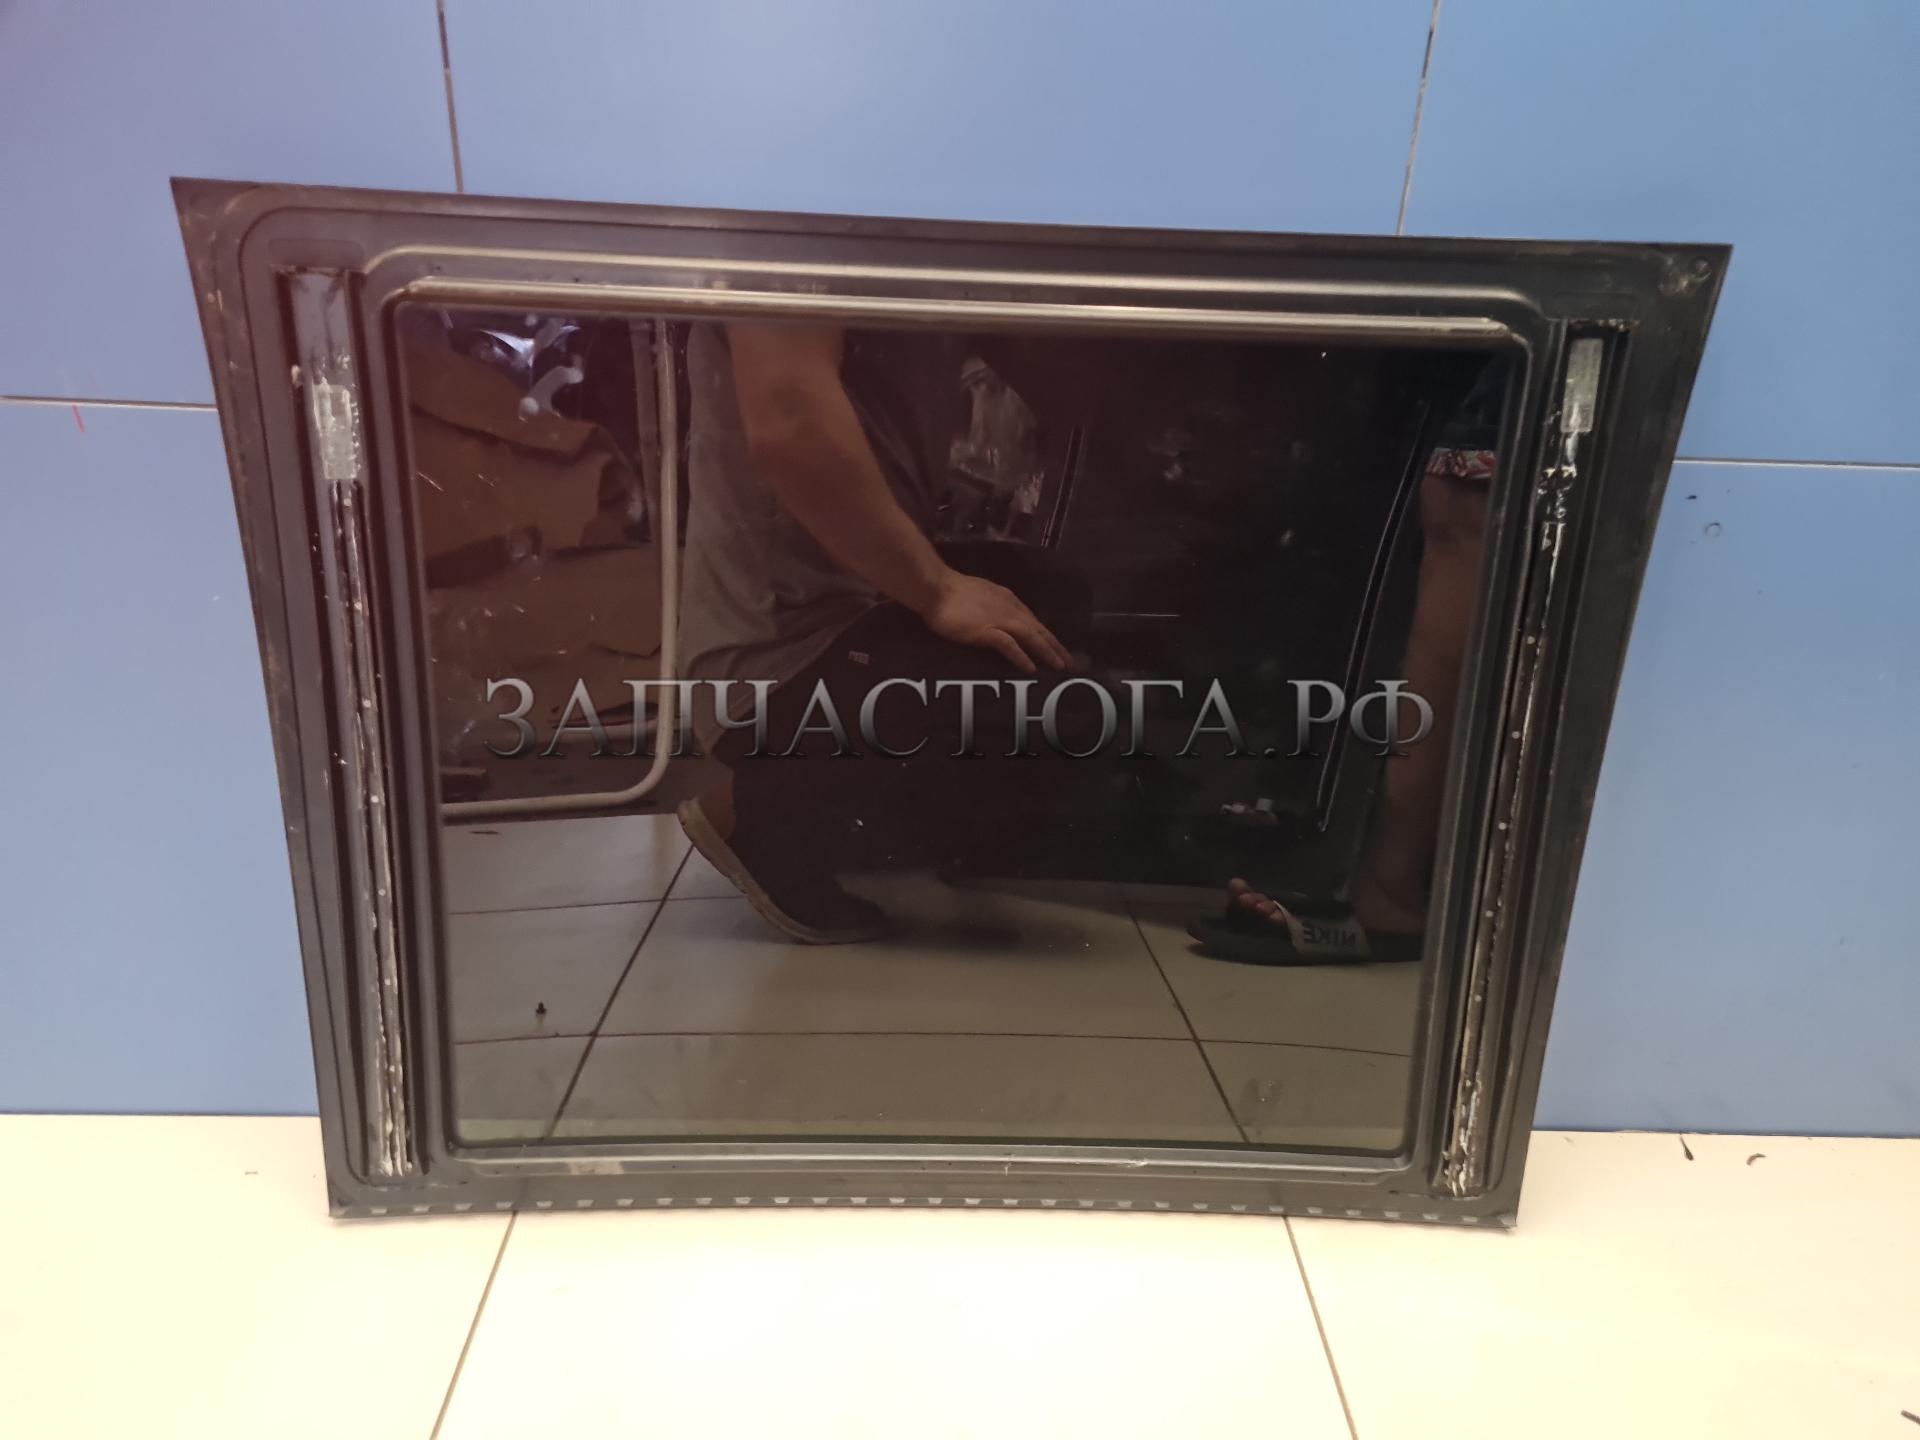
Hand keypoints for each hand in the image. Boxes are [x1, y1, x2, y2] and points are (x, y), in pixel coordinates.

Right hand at [919, 570, 1069, 674]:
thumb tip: (997, 620)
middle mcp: (1009, 609)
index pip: (1033, 620)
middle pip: (1038, 629)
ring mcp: (1000, 619)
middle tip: (1069, 663)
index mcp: (1007, 600)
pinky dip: (1022, 656)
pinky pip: (1009, 645)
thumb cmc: (950, 592)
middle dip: (1055, 646)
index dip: (1047, 635)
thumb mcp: (979, 597)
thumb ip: (992, 607)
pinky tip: (1031, 668)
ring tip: (1059, 666)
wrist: (935, 588)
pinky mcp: (987, 630)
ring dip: (1046, 652)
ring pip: (1031, 636)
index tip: (1058, 647)